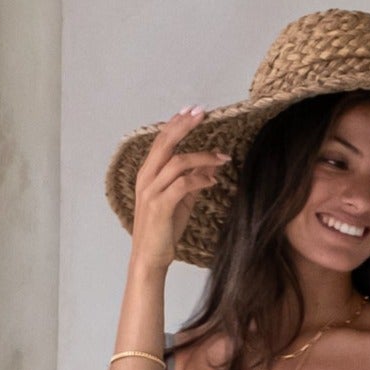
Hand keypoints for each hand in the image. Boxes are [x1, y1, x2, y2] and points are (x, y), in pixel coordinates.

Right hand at [127, 107, 231, 272]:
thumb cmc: (163, 231)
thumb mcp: (179, 201)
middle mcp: (146, 178)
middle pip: (165, 142)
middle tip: (203, 113)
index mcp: (148, 173)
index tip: (193, 110)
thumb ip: (190, 180)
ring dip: (203, 157)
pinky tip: (213, 180)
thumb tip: (208, 164)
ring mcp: (151, 191)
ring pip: (177, 162)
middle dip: (185, 126)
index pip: (162, 140)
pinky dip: (200, 179)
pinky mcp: (160, 206)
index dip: (177, 123)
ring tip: (222, 158)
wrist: (149, 259)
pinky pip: (183, 185)